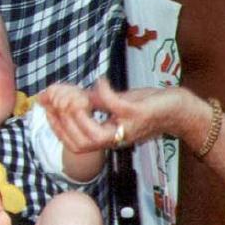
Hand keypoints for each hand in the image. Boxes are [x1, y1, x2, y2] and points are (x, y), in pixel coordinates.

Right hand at [40, 78, 184, 151]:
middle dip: (64, 123)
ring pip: (95, 136)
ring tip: (75, 98)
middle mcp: (116, 138)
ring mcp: (127, 128)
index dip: (57, 127)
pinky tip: (101, 81)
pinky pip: (116, 108)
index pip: (74, 144)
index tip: (46, 107)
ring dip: (79, 117)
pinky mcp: (138, 114)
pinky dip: (104, 93)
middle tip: (56, 100)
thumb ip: (87, 100)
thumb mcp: (112, 103)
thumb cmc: (145, 105)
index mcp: (108, 138)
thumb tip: (58, 94)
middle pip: (81, 143)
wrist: (178, 108)